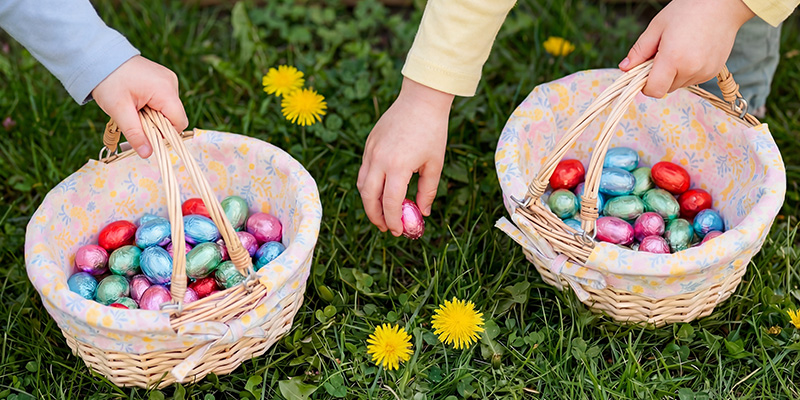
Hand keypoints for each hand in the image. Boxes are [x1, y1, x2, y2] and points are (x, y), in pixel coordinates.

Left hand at [92, 55, 187, 157]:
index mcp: (165, 90)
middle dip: (156, 124)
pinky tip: (137, 100)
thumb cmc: (108, 81)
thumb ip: (135, 134)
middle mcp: (172, 83)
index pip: (178, 123)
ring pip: (168, 109)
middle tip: (135, 118)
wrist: (100, 56)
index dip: (165, 134)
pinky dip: (152, 106)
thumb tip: (148, 154)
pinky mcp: (163, 78)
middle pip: (174, 117)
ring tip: (134, 107)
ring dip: (153, 115)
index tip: (145, 133)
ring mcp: (168, 79)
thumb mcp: (119, 110)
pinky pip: (164, 100)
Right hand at [357, 78, 453, 235]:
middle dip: (375, 216)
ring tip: (381, 213)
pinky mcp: (369, 144)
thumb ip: (427, 191)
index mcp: (398, 166)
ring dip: (369, 202)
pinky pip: (364, 171)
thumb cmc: (433, 131)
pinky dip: (369, 185)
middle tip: (386, 228)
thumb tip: (423, 213)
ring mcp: (371, 151)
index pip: (390, 202)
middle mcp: (380, 159)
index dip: (393, 220)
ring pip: (361, 184)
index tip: (398, 231)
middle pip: (369, 197)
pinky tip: (380, 191)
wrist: (421, 99)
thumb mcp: (435, 164)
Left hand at [619, 0, 754, 97]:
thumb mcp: (657, 27)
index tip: (644, 70)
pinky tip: (692, 52)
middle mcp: (691, 70)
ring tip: (679, 49)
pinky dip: (687, 71)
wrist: (723, 4)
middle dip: (659, 76)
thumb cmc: (688, 10)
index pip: (653, 90)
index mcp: (674, 59)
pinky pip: (692, 79)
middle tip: (663, 52)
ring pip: (678, 84)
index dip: (645, 84)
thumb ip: (639, 51)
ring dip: (673, 74)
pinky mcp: (714, 72)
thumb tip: (625, 68)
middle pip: (665, 88)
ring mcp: (705, 72)